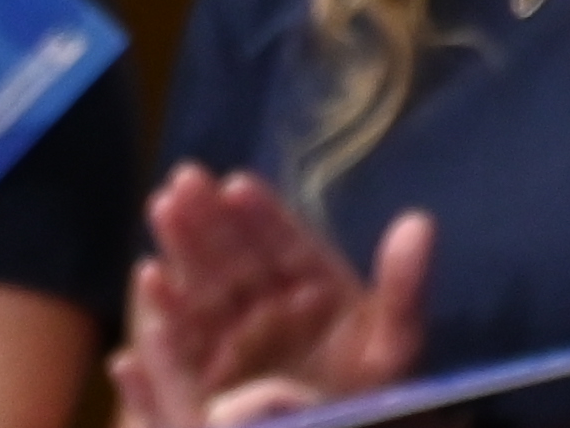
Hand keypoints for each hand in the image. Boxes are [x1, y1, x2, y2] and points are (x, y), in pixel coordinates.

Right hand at [111, 167, 430, 427]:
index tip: (239, 183)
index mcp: (317, 291)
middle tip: (186, 177)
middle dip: (210, 218)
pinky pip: (182, 346)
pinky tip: (150, 277)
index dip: (263, 213)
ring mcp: (237, 343)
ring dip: (182, 250)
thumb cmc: (376, 392)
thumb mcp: (397, 339)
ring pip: (203, 289)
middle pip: (237, 258)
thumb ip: (404, 283)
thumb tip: (419, 222)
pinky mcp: (208, 383)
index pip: (286, 245)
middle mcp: (272, 310)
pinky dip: (164, 314)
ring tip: (164, 206)